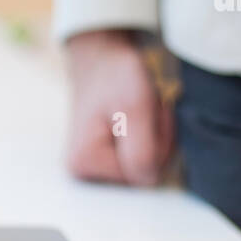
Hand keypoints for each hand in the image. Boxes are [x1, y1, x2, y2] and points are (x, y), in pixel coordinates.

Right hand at [63, 29, 173, 185]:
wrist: (100, 58)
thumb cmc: (115, 76)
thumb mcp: (135, 108)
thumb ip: (143, 151)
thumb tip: (149, 182)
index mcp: (85, 163)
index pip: (145, 174)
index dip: (158, 142)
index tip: (147, 113)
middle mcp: (83, 172)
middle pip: (144, 173)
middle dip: (157, 140)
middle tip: (146, 109)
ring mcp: (92, 167)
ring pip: (147, 165)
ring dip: (156, 136)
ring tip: (140, 110)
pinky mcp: (102, 160)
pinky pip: (141, 158)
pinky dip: (149, 137)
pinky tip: (136, 120)